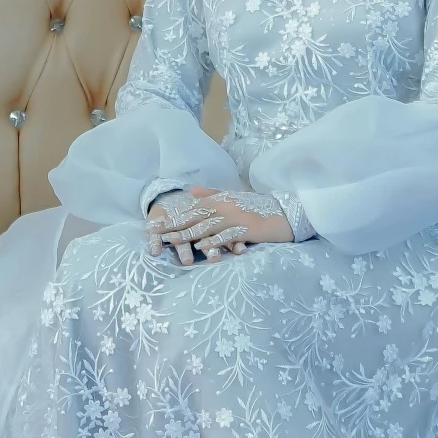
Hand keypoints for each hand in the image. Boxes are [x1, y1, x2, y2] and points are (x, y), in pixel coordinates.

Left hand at [146, 187, 293, 262]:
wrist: (285, 211)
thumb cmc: (258, 207)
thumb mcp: (233, 198)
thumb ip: (211, 194)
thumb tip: (191, 191)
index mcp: (219, 200)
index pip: (190, 209)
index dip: (171, 217)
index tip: (153, 225)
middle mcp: (224, 207)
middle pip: (193, 217)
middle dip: (172, 225)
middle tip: (153, 232)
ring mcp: (235, 217)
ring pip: (207, 227)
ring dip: (187, 234)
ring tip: (170, 240)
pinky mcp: (246, 228)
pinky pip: (227, 235)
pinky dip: (213, 241)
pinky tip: (202, 247)